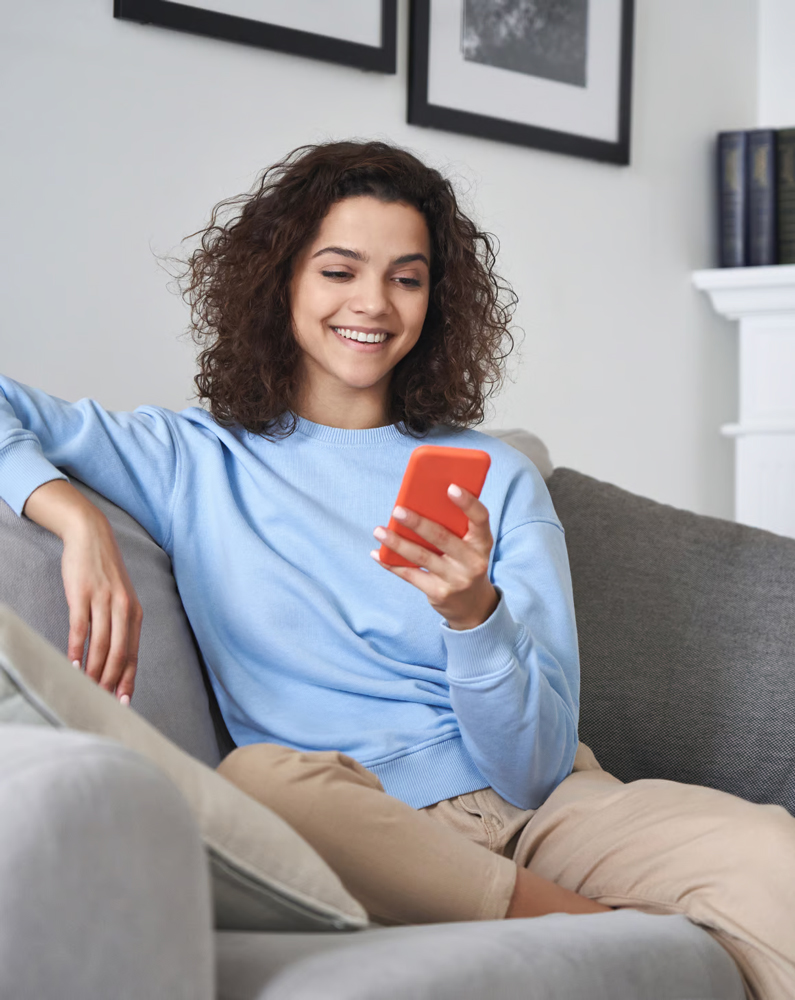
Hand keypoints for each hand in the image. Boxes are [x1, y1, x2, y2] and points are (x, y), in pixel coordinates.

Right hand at [60, 510, 141, 703]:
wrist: (92, 537)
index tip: (123, 702)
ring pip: (101, 645)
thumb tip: (113, 657)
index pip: (133, 654)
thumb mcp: (120, 598)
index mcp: (136, 613)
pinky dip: (76, 649)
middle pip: (119, 654)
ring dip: (92, 670)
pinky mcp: (83, 594)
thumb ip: (119, 625)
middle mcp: (124, 608)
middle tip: (101, 702)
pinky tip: (72, 664)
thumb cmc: (104, 573)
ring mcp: (104, 601)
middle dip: (110, 681)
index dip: (128, 680)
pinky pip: (80, 628)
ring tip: (85, 688)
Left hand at [370, 484, 499, 629]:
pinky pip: (411, 575)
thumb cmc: (465, 562)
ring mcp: (456, 579)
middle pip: (442, 538)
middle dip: (418, 523)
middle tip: (397, 510)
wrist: (472, 605)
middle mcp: (472, 561)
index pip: (481, 518)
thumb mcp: (470, 545)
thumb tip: (418, 502)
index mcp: (482, 542)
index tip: (451, 487)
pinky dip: (392, 563)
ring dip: (397, 543)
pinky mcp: (439, 593)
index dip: (468, 503)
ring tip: (379, 531)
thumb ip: (454, 527)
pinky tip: (377, 553)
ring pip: (422, 557)